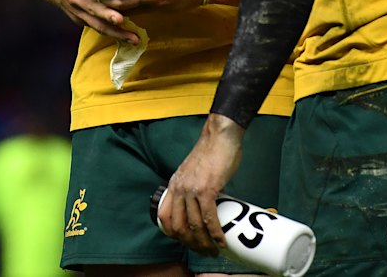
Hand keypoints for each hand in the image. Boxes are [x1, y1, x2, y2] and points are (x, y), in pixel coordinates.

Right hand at [42, 0, 139, 43]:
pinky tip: (130, 38)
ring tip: (133, 36)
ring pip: (97, 23)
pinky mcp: (83, 20)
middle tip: (121, 18)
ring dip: (115, 30)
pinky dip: (114, 34)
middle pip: (90, 6)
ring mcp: (78, 11)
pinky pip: (100, 28)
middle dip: (106, 13)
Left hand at [160, 113, 244, 253]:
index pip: (165, 217)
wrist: (220, 136)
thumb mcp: (194, 171)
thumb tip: (201, 206)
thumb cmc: (211, 151)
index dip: (175, 234)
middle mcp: (179, 188)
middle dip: (191, 244)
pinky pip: (209, 218)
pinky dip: (215, 233)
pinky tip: (221, 240)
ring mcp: (192, 189)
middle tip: (204, 250)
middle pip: (178, 227)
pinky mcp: (207, 189)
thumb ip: (193, 187)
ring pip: (194, 226)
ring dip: (204, 243)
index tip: (188, 241)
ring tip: (213, 249)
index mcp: (175, 184)